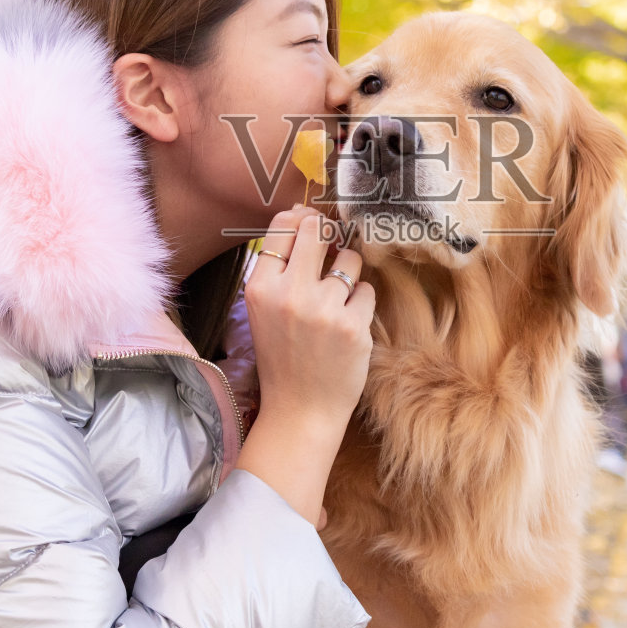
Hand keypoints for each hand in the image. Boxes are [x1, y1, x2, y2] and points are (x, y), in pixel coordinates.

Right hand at [234, 207, 375, 526]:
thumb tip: (306, 218)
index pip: (284, 226)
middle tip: (332, 250)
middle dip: (329, 234)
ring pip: (349, 259)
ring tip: (337, 300)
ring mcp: (322, 309)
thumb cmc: (284, 356)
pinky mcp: (352, 325)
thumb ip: (280, 268)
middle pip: (317, 230)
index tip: (314, 226)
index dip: (303, 219)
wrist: (300, 410)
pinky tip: (348, 324)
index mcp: (260, 287)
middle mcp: (289, 293)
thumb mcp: (264, 309)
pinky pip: (366, 289)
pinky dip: (361, 303)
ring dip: (349, 273)